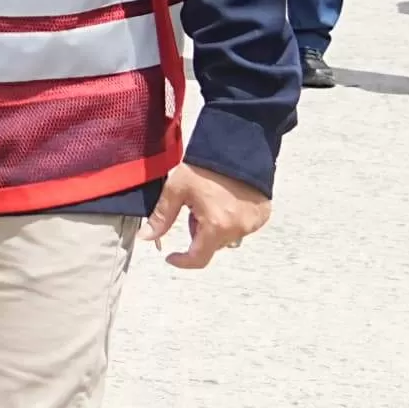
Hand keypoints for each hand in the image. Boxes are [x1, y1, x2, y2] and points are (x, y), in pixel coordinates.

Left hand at [146, 163, 270, 269]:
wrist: (237, 146)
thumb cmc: (206, 166)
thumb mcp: (177, 189)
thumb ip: (161, 217)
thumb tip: (146, 237)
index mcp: (216, 226)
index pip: (198, 259)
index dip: (182, 261)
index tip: (172, 256)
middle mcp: (238, 229)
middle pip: (212, 245)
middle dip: (199, 232)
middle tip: (193, 209)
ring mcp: (253, 223)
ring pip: (227, 236)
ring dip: (216, 227)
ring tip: (211, 201)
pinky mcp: (262, 215)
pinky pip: (243, 226)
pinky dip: (232, 219)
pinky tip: (226, 199)